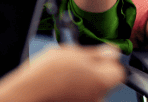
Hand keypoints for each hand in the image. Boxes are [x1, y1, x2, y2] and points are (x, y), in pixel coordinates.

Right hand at [0, 45, 125, 101]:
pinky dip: (76, 90)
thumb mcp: (73, 52)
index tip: (99, 56)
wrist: (28, 92)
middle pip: (106, 80)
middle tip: (78, 63)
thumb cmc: (47, 73)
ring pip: (93, 88)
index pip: (119, 71)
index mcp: (102, 79)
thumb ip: (97, 53)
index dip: (109, 61)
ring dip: (85, 81)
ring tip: (66, 74)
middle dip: (96, 71)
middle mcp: (99, 96)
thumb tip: (112, 51)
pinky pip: (83, 96)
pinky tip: (63, 84)